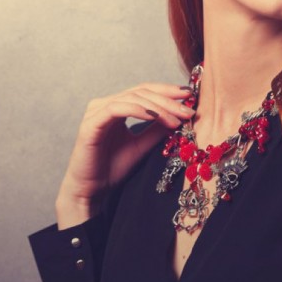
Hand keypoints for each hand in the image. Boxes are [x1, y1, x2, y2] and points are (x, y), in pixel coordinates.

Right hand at [55, 82, 193, 227]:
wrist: (92, 191)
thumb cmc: (113, 168)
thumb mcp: (142, 145)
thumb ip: (157, 129)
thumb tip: (180, 115)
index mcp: (116, 106)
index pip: (145, 90)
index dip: (168, 91)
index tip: (190, 97)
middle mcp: (105, 104)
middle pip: (142, 91)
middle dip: (168, 100)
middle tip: (188, 110)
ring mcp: (96, 112)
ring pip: (133, 98)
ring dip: (158, 107)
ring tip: (176, 119)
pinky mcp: (91, 124)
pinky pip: (117, 109)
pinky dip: (138, 110)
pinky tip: (155, 117)